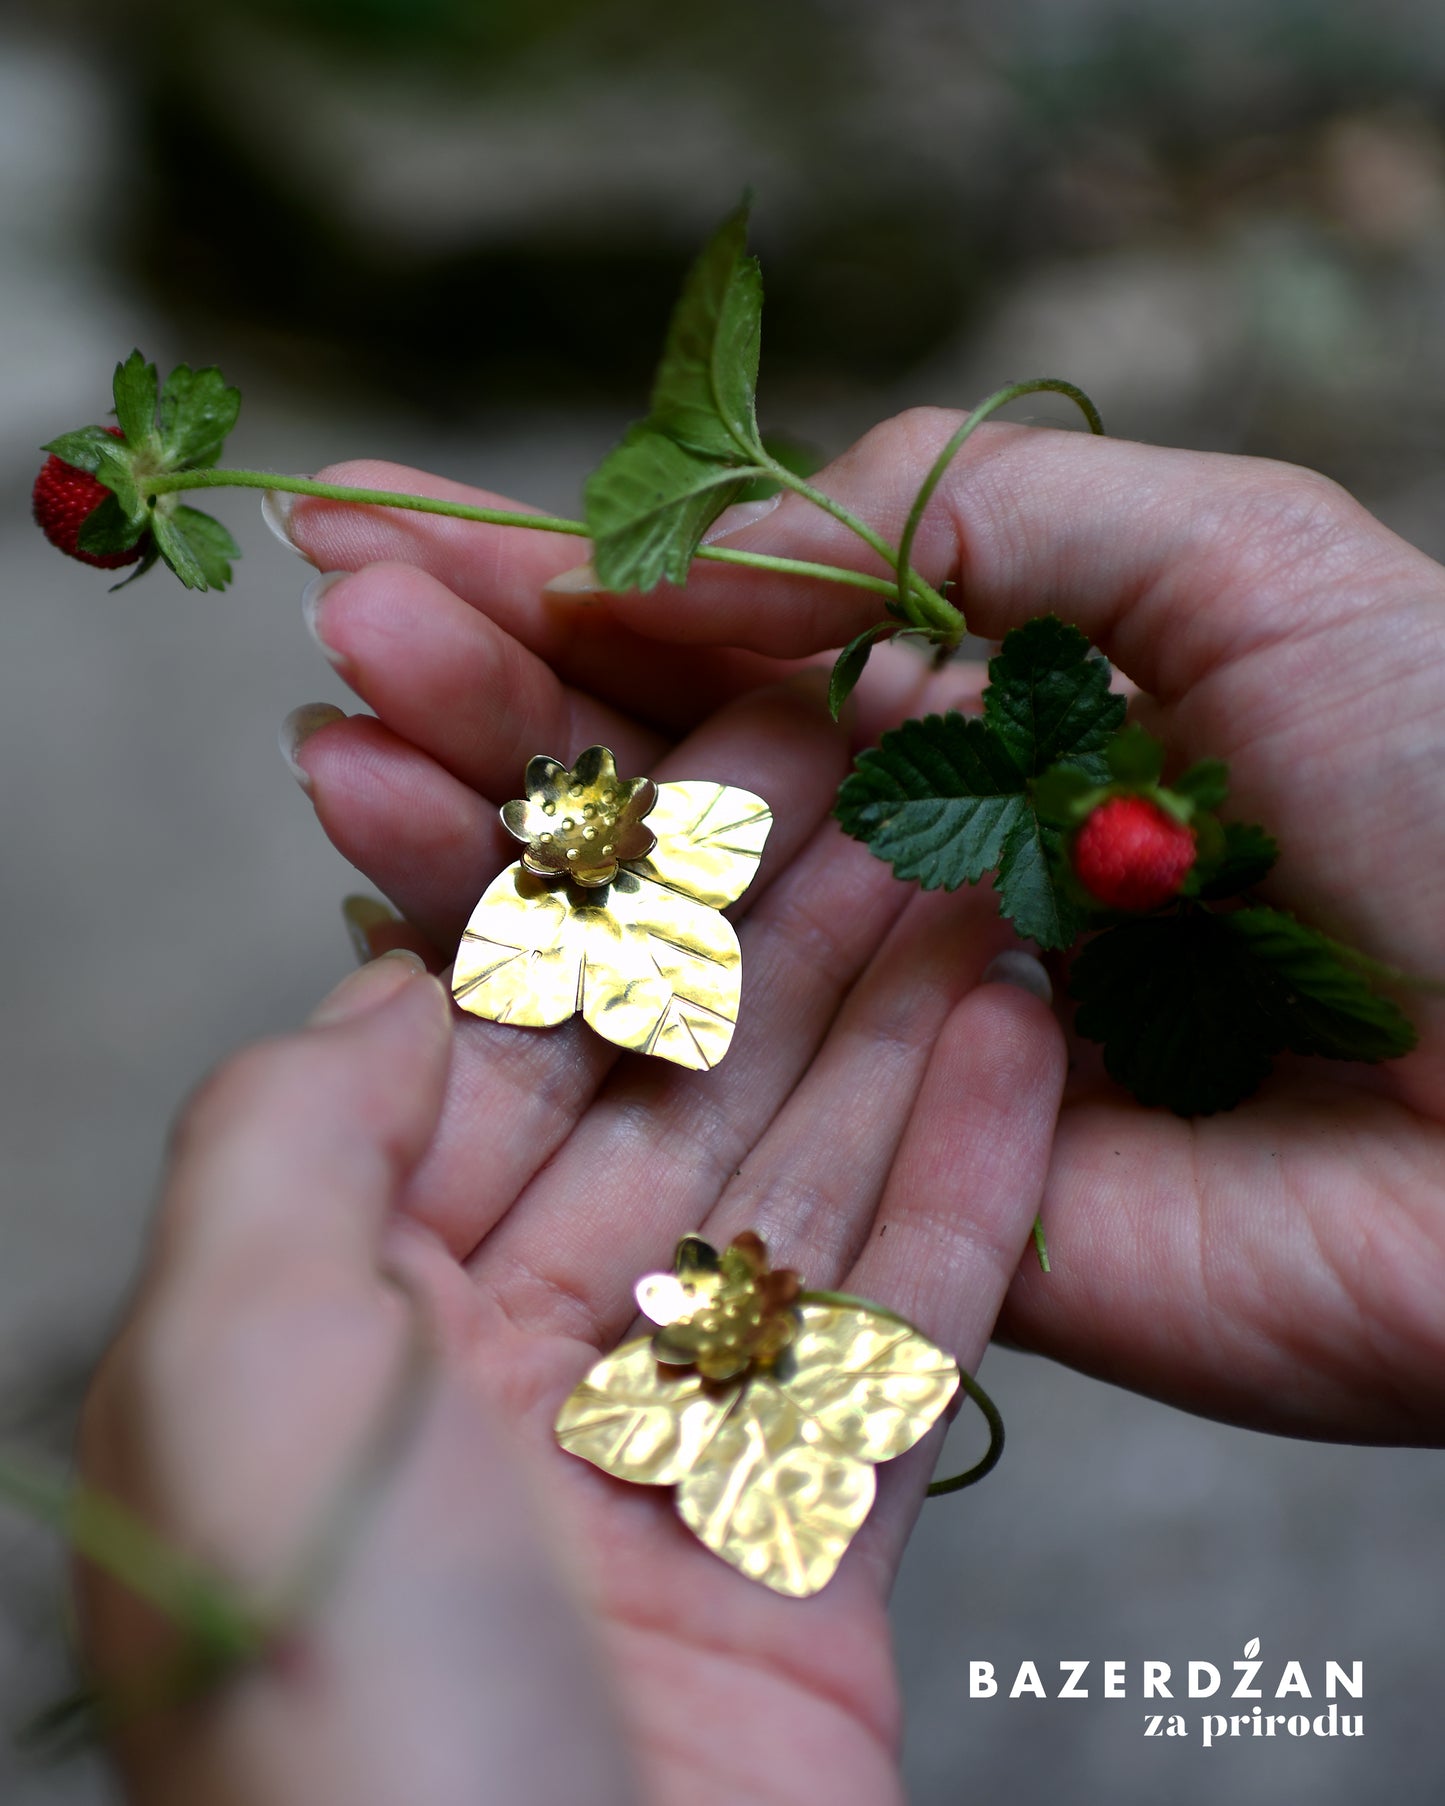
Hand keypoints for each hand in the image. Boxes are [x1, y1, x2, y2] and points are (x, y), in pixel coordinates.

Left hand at [84, 756, 1064, 1793]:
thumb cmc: (341, 1725)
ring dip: (887, 1038)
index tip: (703, 768)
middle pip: (660, 1107)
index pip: (483, 1050)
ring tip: (975, 883)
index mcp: (338, 1321)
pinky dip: (966, 1191)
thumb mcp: (231, 1378)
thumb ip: (282, 1140)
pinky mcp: (806, 1552)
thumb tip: (380, 978)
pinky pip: (898, 1333)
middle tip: (876, 790)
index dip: (601, 902)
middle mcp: (496, 1376)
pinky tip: (1022, 1047)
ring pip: (795, 1197)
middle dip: (768, 947)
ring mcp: (661, 1459)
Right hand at [276, 418, 1444, 1444]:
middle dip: (494, 693)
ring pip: (642, 934)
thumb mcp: (1229, 561)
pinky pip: (693, 1105)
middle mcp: (916, 872)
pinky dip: (560, 1017)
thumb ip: (967, 517)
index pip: (734, 640)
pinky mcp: (882, 1194)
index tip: (405, 528)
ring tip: (343, 740)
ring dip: (483, 833)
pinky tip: (419, 922)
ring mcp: (887, 1036)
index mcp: (991, 717)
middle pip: (659, 781)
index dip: (570, 586)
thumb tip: (719, 541)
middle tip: (343, 618)